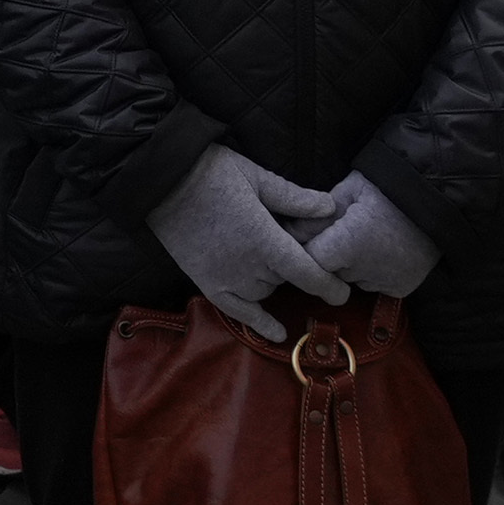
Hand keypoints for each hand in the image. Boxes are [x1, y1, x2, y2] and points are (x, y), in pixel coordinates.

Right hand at [148, 144, 348, 342]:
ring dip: (273, 279)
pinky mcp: (207, 282)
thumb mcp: (256, 176)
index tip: (343, 292)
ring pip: (266, 291)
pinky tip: (276, 332)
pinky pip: (237, 311)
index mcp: (265, 239)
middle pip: (287, 279)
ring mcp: (226, 277)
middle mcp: (248, 266)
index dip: (330, 287)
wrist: (160, 180)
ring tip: (268, 257)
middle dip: (295, 266)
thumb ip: (293, 198)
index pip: (309, 274)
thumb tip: (329, 208)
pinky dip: (258, 322)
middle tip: (291, 243)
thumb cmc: (210, 172)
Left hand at [300, 171, 437, 299]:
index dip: (304, 249)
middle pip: (330, 271)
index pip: (309, 261)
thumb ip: (316, 216)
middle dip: (327, 255)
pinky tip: (381, 250)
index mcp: (348, 245)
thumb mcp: (347, 191)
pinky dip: (371, 271)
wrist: (440, 198)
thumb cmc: (388, 187)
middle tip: (339, 230)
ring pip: (351, 279)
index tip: (305, 237)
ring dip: (350, 265)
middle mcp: (365, 270)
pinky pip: (374, 283)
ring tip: (364, 237)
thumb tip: (290, 233)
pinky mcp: (401, 288)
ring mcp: (386, 282)